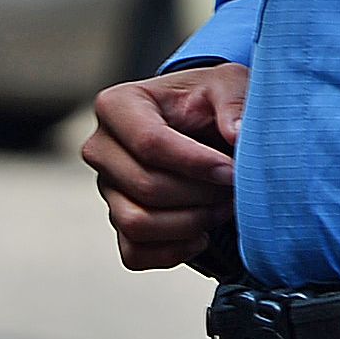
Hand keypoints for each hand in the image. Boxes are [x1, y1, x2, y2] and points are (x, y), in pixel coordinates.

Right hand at [81, 63, 244, 270]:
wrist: (205, 127)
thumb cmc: (211, 102)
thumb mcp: (228, 84)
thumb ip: (234, 101)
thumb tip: (236, 133)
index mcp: (118, 105)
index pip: (149, 143)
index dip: (196, 164)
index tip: (233, 170)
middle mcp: (102, 148)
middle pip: (146, 187)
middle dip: (200, 194)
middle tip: (236, 188)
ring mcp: (107, 188)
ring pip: (138, 224)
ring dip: (190, 223)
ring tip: (222, 207)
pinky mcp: (118, 221)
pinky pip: (135, 253)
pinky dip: (173, 252)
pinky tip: (202, 234)